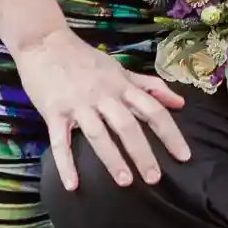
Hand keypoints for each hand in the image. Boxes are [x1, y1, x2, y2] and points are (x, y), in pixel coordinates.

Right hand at [12, 27, 190, 191]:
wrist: (44, 42)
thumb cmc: (84, 58)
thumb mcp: (120, 68)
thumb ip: (149, 86)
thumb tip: (180, 102)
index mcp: (122, 86)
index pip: (153, 109)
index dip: (170, 133)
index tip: (184, 156)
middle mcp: (103, 96)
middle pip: (128, 126)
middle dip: (142, 153)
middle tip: (154, 179)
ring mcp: (78, 105)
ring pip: (98, 134)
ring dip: (112, 159)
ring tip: (124, 182)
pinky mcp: (54, 112)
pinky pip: (60, 141)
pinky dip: (65, 164)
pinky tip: (72, 185)